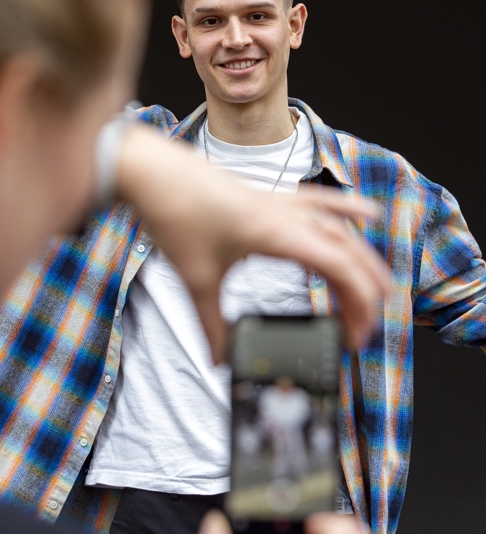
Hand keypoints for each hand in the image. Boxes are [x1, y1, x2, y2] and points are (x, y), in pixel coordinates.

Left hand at [117, 124, 388, 361]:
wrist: (153, 172)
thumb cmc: (174, 214)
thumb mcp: (195, 279)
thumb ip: (211, 326)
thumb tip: (220, 360)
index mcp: (276, 233)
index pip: (338, 267)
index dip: (357, 304)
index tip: (354, 337)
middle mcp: (287, 213)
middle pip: (347, 249)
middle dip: (367, 288)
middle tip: (368, 324)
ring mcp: (281, 201)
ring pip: (339, 227)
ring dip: (363, 256)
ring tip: (380, 285)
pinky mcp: (270, 196)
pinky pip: (321, 201)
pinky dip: (346, 209)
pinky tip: (365, 212)